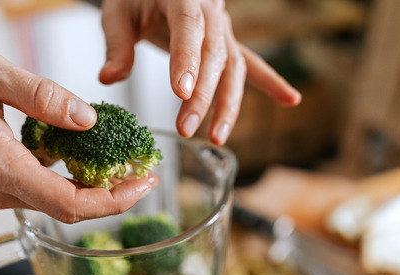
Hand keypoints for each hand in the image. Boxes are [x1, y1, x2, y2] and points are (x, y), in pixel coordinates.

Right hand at [0, 34, 157, 222]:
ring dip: (82, 183)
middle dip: (108, 192)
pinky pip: (25, 189)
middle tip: (139, 165)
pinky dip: (54, 176)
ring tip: (111, 153)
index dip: (116, 200)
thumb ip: (42, 96)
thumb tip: (88, 120)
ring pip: (45, 199)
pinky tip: (66, 149)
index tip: (147, 182)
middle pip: (64, 207)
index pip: (70, 204)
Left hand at [97, 0, 301, 144]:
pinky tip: (290, 100)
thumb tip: (109, 78)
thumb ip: (116, 45)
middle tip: (186, 129)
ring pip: (233, 67)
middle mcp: (210, 10)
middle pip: (214, 56)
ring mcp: (223, 27)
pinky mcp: (227, 42)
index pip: (189, 28)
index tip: (181, 93)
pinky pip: (250, 64)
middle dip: (202, 96)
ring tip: (217, 137)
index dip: (187, 60)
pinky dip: (270, 82)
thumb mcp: (117, 12)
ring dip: (228, 104)